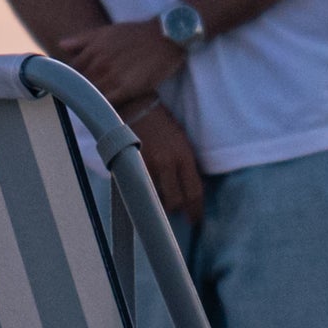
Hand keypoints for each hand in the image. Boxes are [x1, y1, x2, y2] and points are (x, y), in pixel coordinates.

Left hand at [58, 18, 189, 109]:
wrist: (165, 36)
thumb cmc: (137, 33)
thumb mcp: (107, 31)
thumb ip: (83, 39)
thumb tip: (61, 45)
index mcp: (92, 50)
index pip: (71, 72)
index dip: (72, 81)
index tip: (75, 88)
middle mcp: (98, 63)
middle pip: (80, 86)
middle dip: (80, 93)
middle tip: (83, 102)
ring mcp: (112, 77)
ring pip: (92, 96)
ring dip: (91, 103)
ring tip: (92, 110)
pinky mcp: (126, 89)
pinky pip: (108, 104)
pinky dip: (104, 109)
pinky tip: (105, 113)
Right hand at [129, 100, 205, 218]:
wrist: (137, 107)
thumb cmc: (163, 125)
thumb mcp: (182, 143)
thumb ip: (186, 166)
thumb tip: (190, 191)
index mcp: (184, 156)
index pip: (194, 192)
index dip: (196, 211)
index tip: (196, 219)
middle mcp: (167, 163)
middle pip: (176, 202)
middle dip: (178, 211)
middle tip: (179, 214)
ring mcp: (148, 166)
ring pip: (156, 200)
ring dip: (160, 205)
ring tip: (162, 203)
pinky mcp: (131, 166)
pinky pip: (141, 190)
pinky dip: (145, 195)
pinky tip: (146, 194)